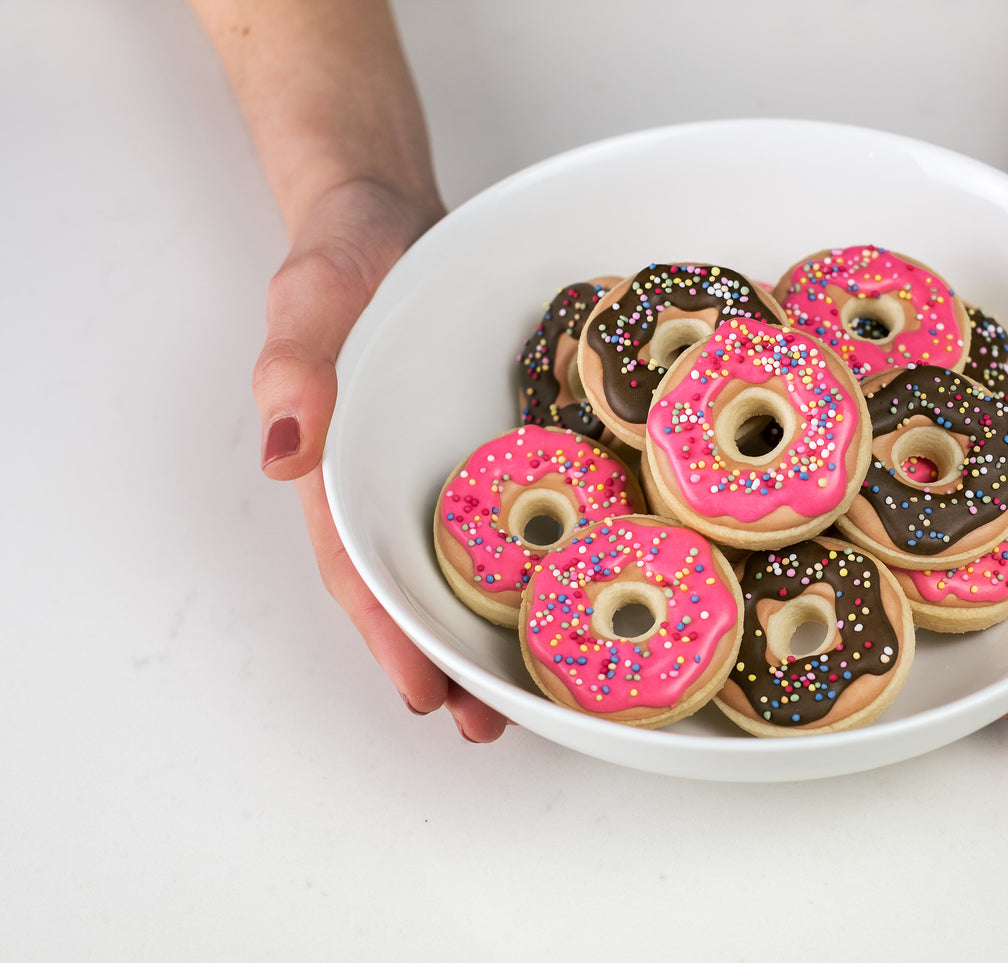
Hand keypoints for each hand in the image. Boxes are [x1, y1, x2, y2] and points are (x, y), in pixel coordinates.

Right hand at [257, 178, 508, 742]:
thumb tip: (282, 455)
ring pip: (467, 559)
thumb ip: (294, 366)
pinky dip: (535, 554)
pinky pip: (516, 504)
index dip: (388, 633)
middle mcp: (396, 477)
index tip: (421, 694)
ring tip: (534, 694)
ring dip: (492, 626)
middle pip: (415, 584)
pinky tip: (573, 589)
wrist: (395, 212)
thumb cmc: (343, 253)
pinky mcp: (496, 438)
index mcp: (344, 462)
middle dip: (445, 659)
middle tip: (488, 725)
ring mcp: (448, 462)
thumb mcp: (311, 295)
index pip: (360, 566)